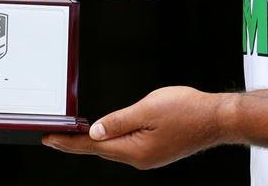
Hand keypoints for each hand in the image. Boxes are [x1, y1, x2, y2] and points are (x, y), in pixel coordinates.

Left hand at [43, 86, 223, 168]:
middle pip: (99, 150)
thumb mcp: (147, 109)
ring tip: (72, 136)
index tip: (50, 139)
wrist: (217, 119)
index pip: (92, 147)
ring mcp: (148, 157)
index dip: (68, 142)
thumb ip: (118, 121)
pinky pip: (126, 146)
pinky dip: (110, 140)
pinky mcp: (155, 151)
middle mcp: (140, 159)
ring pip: (113, 148)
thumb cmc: (188, 110)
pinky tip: (104, 134)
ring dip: (92, 142)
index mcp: (135, 150)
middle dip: (75, 144)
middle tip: (54, 138)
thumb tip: (94, 131)